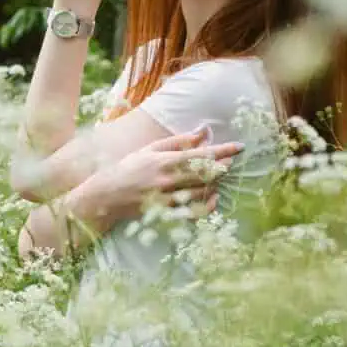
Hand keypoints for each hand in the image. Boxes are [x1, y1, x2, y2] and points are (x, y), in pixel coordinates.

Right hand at [89, 126, 242, 223]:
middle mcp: (167, 180)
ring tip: (218, 175)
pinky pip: (194, 212)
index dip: (222, 150)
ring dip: (214, 182)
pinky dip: (208, 205)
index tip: (239, 147)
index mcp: (164, 160)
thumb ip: (177, 141)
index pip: (200, 154)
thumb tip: (202, 132)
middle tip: (232, 161)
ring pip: (202, 191)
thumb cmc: (129, 168)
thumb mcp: (150, 149)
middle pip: (205, 173)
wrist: (107, 196)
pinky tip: (213, 197)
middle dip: (222, 166)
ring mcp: (167, 199)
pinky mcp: (166, 214)